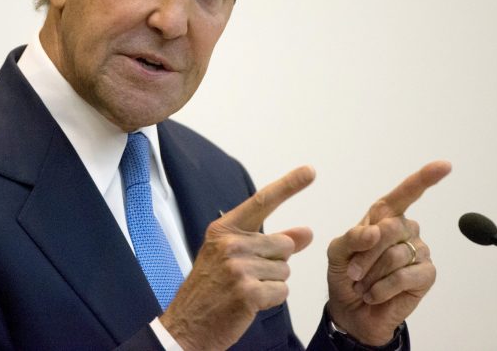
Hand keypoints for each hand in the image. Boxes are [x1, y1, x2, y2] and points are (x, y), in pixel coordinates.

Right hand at [160, 166, 315, 350]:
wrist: (187, 325)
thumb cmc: (210, 289)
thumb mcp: (234, 257)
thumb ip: (272, 242)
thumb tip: (306, 232)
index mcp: (224, 229)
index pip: (262, 201)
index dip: (288, 185)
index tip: (309, 171)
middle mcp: (230, 243)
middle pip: (283, 244)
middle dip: (275, 263)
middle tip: (247, 276)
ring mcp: (238, 267)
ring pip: (285, 270)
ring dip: (272, 284)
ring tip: (244, 290)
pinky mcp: (247, 292)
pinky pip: (282, 291)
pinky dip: (271, 300)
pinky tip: (248, 304)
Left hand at [326, 160, 451, 344]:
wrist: (351, 311)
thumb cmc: (346, 276)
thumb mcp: (337, 253)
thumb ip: (353, 237)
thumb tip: (376, 231)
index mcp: (383, 216)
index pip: (406, 193)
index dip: (425, 178)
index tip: (445, 166)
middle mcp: (405, 229)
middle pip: (389, 228)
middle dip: (365, 253)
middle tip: (352, 271)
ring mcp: (418, 251)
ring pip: (395, 255)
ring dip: (371, 274)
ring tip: (363, 284)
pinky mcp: (426, 275)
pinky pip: (404, 276)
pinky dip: (383, 288)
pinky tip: (375, 294)